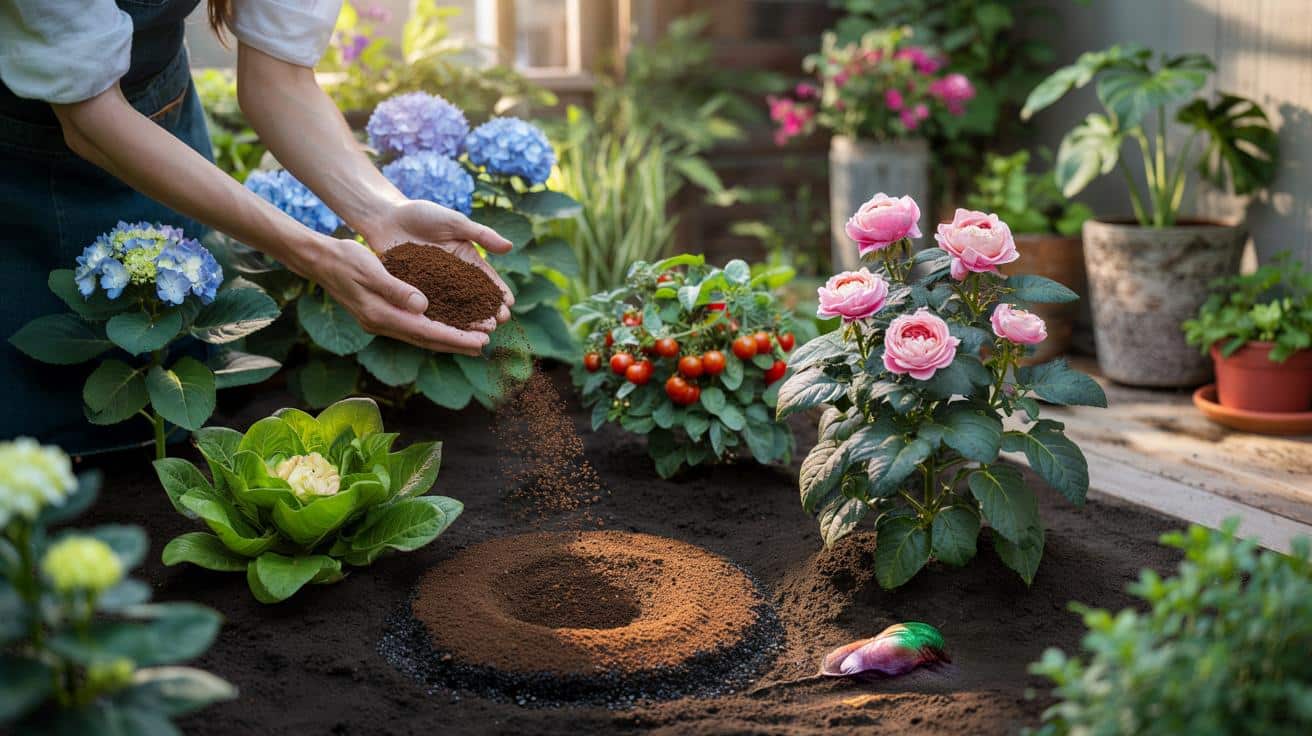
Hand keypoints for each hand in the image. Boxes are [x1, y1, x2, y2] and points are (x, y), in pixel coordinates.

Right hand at [309, 201, 515, 356]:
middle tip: (485, 346)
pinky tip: (446, 327)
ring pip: (421, 335)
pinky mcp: (380, 315)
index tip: (481, 341)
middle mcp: (382, 324)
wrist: (320, 260)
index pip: (427, 331)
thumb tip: (422, 306)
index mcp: (382, 315)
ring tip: (472, 341)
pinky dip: (433, 329)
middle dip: (456, 344)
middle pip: (427, 339)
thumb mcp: (372, 269)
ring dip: (447, 339)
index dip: (456, 338)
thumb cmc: (346, 259)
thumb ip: (397, 289)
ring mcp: (380, 322)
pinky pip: (413, 327)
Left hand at [360, 199, 515, 323]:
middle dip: (487, 311)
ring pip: (454, 307)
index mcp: (467, 260)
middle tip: (497, 323)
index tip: (508, 305)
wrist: (386, 217)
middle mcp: (453, 277)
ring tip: (478, 332)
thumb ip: (481, 235)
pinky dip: (439, 319)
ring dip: (467, 321)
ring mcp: (434, 286)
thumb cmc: (422, 214)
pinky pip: (428, 307)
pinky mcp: (414, 292)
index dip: (498, 292)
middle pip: (473, 298)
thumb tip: (510, 247)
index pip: (487, 279)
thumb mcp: (455, 222)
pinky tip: (447, 331)